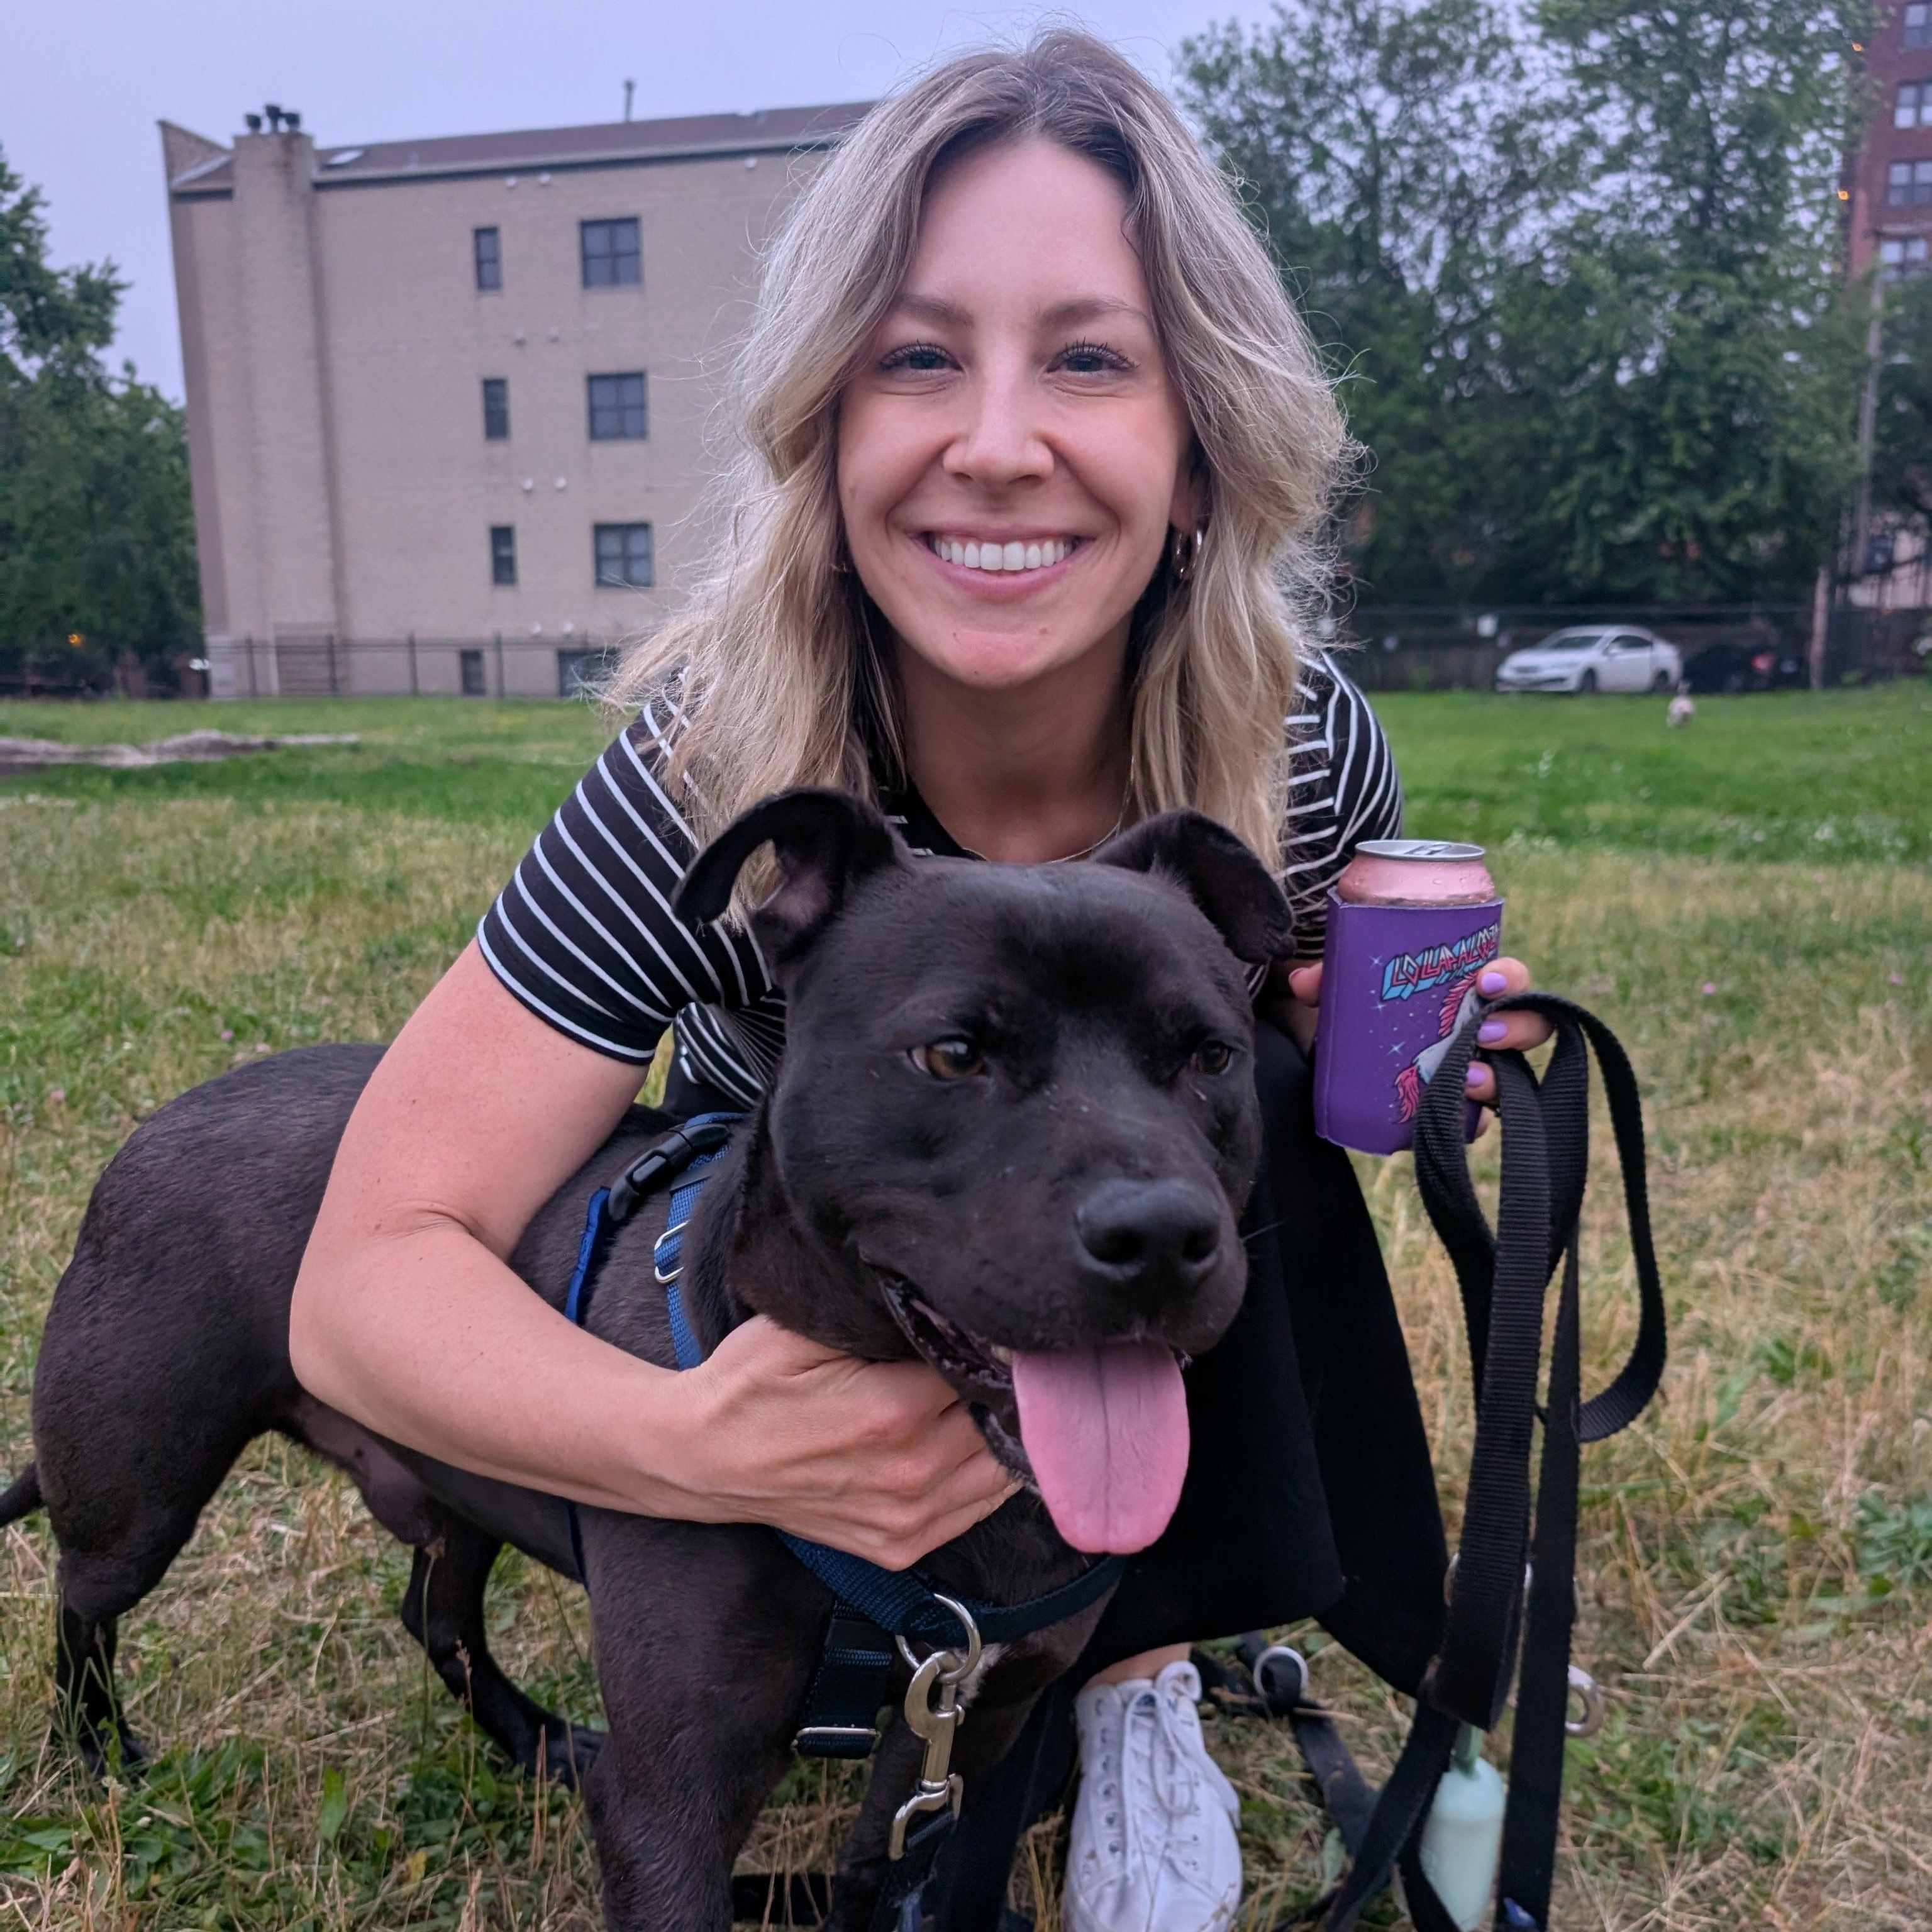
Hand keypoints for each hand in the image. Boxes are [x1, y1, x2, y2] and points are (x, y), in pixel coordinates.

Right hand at [658, 1316, 1020, 1567]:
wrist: (702, 1457)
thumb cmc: (749, 1383)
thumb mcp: (800, 1327)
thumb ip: (876, 1314)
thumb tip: (942, 1301)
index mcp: (893, 1411)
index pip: (985, 1366)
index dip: (990, 1341)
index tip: (985, 1324)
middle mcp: (911, 1473)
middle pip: (1003, 1419)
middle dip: (1003, 1385)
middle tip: (991, 1357)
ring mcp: (907, 1520)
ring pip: (1002, 1469)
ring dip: (1002, 1431)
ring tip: (980, 1396)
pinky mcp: (899, 1548)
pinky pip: (976, 1508)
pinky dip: (984, 1473)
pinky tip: (964, 1439)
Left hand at [1282, 956, 1551, 1115]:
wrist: (1347, 1068)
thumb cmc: (1368, 1014)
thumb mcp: (1351, 992)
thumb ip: (1331, 978)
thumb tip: (1305, 982)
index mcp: (1467, 992)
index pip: (1507, 978)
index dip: (1510, 977)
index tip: (1486, 980)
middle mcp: (1483, 1031)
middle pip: (1529, 1026)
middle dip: (1518, 1027)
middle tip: (1483, 1032)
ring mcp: (1478, 1072)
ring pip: (1516, 1076)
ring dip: (1499, 1077)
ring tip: (1470, 1078)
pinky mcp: (1460, 1112)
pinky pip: (1481, 1121)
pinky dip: (1475, 1120)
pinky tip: (1463, 1116)